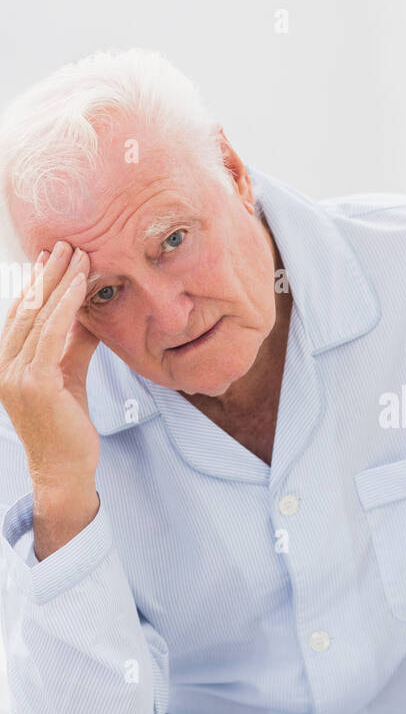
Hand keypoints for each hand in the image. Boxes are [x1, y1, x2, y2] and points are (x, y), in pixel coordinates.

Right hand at [0, 241, 100, 489]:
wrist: (65, 469)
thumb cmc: (67, 424)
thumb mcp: (69, 373)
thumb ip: (74, 342)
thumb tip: (89, 310)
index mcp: (4, 362)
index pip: (20, 314)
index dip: (36, 283)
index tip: (53, 256)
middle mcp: (1, 366)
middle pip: (26, 309)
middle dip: (48, 274)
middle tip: (67, 243)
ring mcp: (12, 374)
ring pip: (38, 317)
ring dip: (60, 283)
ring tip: (79, 256)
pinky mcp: (33, 383)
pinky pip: (51, 336)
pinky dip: (66, 307)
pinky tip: (81, 287)